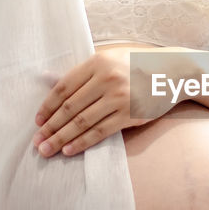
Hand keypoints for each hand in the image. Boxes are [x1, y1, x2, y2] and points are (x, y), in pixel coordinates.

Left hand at [32, 47, 191, 156]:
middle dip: (51, 127)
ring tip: (47, 149)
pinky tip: (70, 150)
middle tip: (37, 142)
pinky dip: (83, 142)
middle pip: (70, 107)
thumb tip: (47, 80)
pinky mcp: (130, 115)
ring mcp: (119, 98)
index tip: (38, 121)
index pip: (64, 87)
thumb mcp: (109, 59)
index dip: (48, 106)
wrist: (171, 72)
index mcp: (98, 63)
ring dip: (62, 138)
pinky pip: (101, 131)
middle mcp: (107, 79)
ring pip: (83, 122)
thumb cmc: (135, 65)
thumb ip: (82, 72)